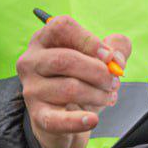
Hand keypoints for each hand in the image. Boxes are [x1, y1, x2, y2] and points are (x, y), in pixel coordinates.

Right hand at [15, 14, 130, 147]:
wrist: (66, 117)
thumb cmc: (81, 79)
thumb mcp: (99, 58)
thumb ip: (116, 48)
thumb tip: (117, 57)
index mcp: (43, 39)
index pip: (61, 27)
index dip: (89, 40)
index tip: (109, 56)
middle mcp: (31, 61)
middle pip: (65, 59)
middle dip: (98, 71)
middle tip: (114, 81)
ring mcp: (32, 89)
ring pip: (69, 88)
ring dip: (97, 94)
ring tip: (108, 97)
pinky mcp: (38, 116)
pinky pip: (57, 120)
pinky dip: (78, 121)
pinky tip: (93, 120)